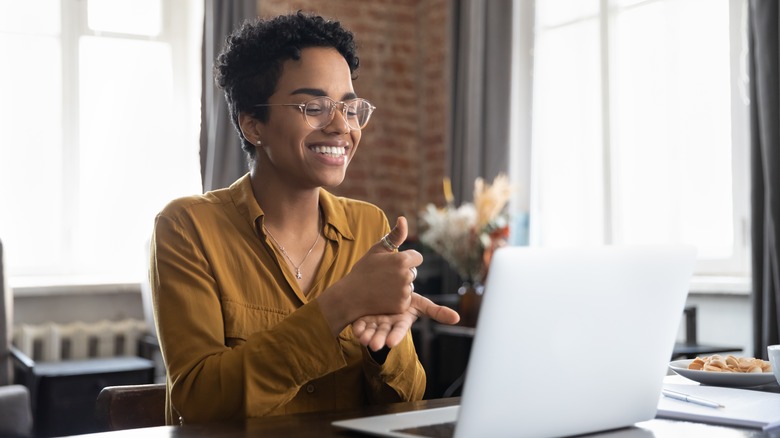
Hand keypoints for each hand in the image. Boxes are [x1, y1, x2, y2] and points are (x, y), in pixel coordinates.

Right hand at [317, 216, 421, 334]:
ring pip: (409, 286)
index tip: (393, 263)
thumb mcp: (377, 250)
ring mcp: (404, 292)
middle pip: (414, 272)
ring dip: (400, 286)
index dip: (407, 259)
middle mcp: (406, 275)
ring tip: (382, 286)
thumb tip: (403, 218)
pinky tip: (383, 296)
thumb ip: (395, 235)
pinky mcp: (402, 305)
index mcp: (402, 260)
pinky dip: (397, 299)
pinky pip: (406, 299)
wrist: (350, 296)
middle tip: (384, 276)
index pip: (417, 257)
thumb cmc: (363, 270)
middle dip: (403, 272)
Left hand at [352, 293, 459, 350]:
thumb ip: (437, 311)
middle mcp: (388, 324)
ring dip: (367, 336)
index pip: (400, 330)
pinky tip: (356, 329)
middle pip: (383, 333)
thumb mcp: (420, 303)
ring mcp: (375, 322)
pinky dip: (358, 327)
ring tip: (363, 339)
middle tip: (374, 345)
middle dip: (379, 339)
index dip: (396, 336)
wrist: (387, 290)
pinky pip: (360, 324)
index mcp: (401, 321)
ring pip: (371, 331)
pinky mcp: (364, 319)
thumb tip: (457, 318)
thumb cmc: (406, 299)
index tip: (391, 344)